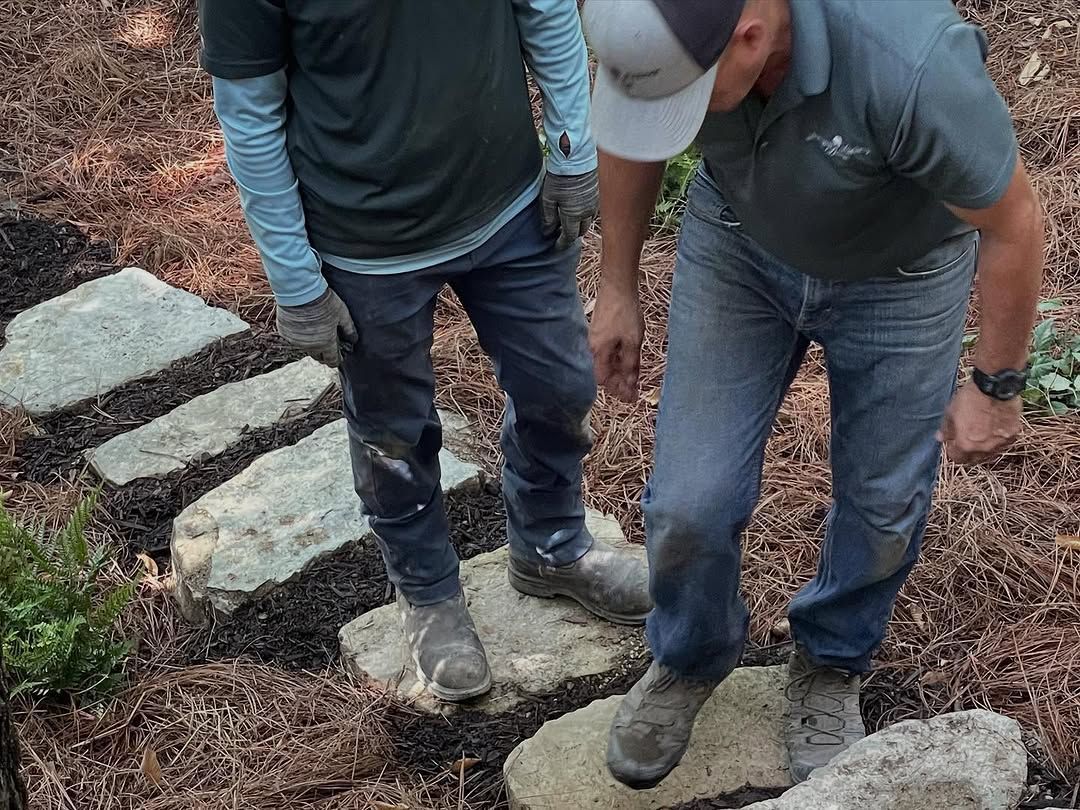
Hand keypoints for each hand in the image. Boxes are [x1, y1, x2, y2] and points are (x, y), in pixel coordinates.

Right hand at [275, 287, 357, 367]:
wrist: (299, 291)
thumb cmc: (323, 302)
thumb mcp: (342, 314)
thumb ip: (349, 329)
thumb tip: (354, 340)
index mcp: (325, 343)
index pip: (332, 361)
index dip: (337, 359)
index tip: (339, 356)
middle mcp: (310, 346)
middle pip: (318, 357)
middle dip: (325, 353)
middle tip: (329, 343)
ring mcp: (296, 341)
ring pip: (305, 348)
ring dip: (312, 344)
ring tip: (316, 331)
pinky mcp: (285, 333)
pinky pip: (294, 339)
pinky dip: (299, 335)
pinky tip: (303, 325)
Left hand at [541, 169, 598, 248]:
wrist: (577, 158)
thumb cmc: (560, 177)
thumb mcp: (549, 198)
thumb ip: (548, 217)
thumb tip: (548, 232)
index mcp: (574, 215)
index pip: (569, 236)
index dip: (562, 243)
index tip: (556, 246)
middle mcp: (587, 213)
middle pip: (580, 231)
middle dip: (571, 235)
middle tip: (561, 233)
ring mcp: (595, 204)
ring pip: (588, 221)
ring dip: (579, 224)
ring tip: (569, 221)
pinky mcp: (598, 195)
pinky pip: (593, 211)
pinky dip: (585, 214)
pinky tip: (578, 208)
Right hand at [589, 280, 643, 402]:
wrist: (617, 286)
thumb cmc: (625, 312)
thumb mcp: (633, 341)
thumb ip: (631, 363)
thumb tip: (631, 382)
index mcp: (599, 351)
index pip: (603, 379)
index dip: (617, 390)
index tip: (631, 397)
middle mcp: (594, 347)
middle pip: (604, 372)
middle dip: (619, 384)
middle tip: (634, 393)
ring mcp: (596, 338)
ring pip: (607, 362)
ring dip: (619, 373)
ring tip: (633, 380)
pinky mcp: (601, 330)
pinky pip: (608, 352)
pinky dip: (618, 360)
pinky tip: (628, 362)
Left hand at [937, 381, 1021, 463]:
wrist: (996, 387)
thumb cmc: (970, 398)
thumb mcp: (951, 412)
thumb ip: (946, 429)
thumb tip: (941, 438)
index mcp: (966, 445)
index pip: (956, 458)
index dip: (953, 451)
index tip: (953, 444)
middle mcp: (984, 449)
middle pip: (974, 459)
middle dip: (968, 453)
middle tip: (967, 441)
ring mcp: (1001, 443)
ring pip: (990, 453)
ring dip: (983, 448)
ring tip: (981, 435)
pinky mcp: (1013, 435)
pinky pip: (1003, 443)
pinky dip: (998, 440)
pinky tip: (994, 430)